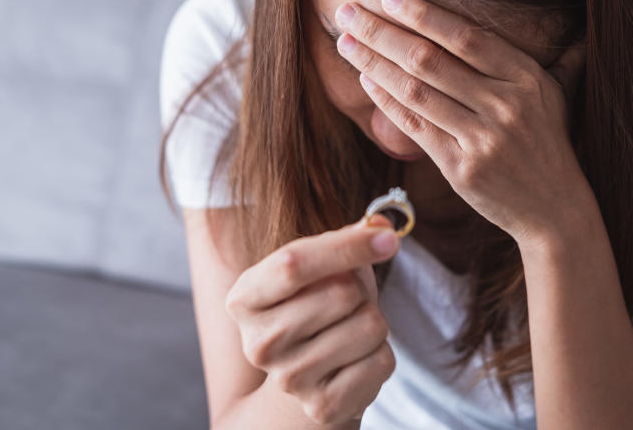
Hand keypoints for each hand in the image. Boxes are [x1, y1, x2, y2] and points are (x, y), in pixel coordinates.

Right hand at [224, 214, 399, 424]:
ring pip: (369, 325)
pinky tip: (355, 359)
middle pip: (342, 292)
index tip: (388, 237)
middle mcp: (258, 343)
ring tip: (349, 330)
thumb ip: (348, 239)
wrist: (311, 373)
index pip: (294, 263)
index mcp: (245, 298)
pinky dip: (380, 354)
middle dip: (361, 288)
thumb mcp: (322, 267)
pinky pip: (381, 361)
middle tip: (347, 301)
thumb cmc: (317, 305)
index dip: (346, 245)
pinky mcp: (322, 406)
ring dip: (373, 321)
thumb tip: (381, 227)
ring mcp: (288, 379)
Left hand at [334, 0, 594, 244]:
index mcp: (526, 79)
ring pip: (415, 91)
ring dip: (373, 64)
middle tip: (348, 12)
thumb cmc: (547, 144)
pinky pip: (414, 126)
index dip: (423, 15)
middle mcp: (505, 106)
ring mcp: (482, 139)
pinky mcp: (461, 168)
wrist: (553, 209)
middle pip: (430, 60)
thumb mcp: (555, 96)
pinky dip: (386, 102)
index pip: (466, 37)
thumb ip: (555, 58)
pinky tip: (366, 81)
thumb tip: (572, 27)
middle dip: (382, 32)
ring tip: (346, 43)